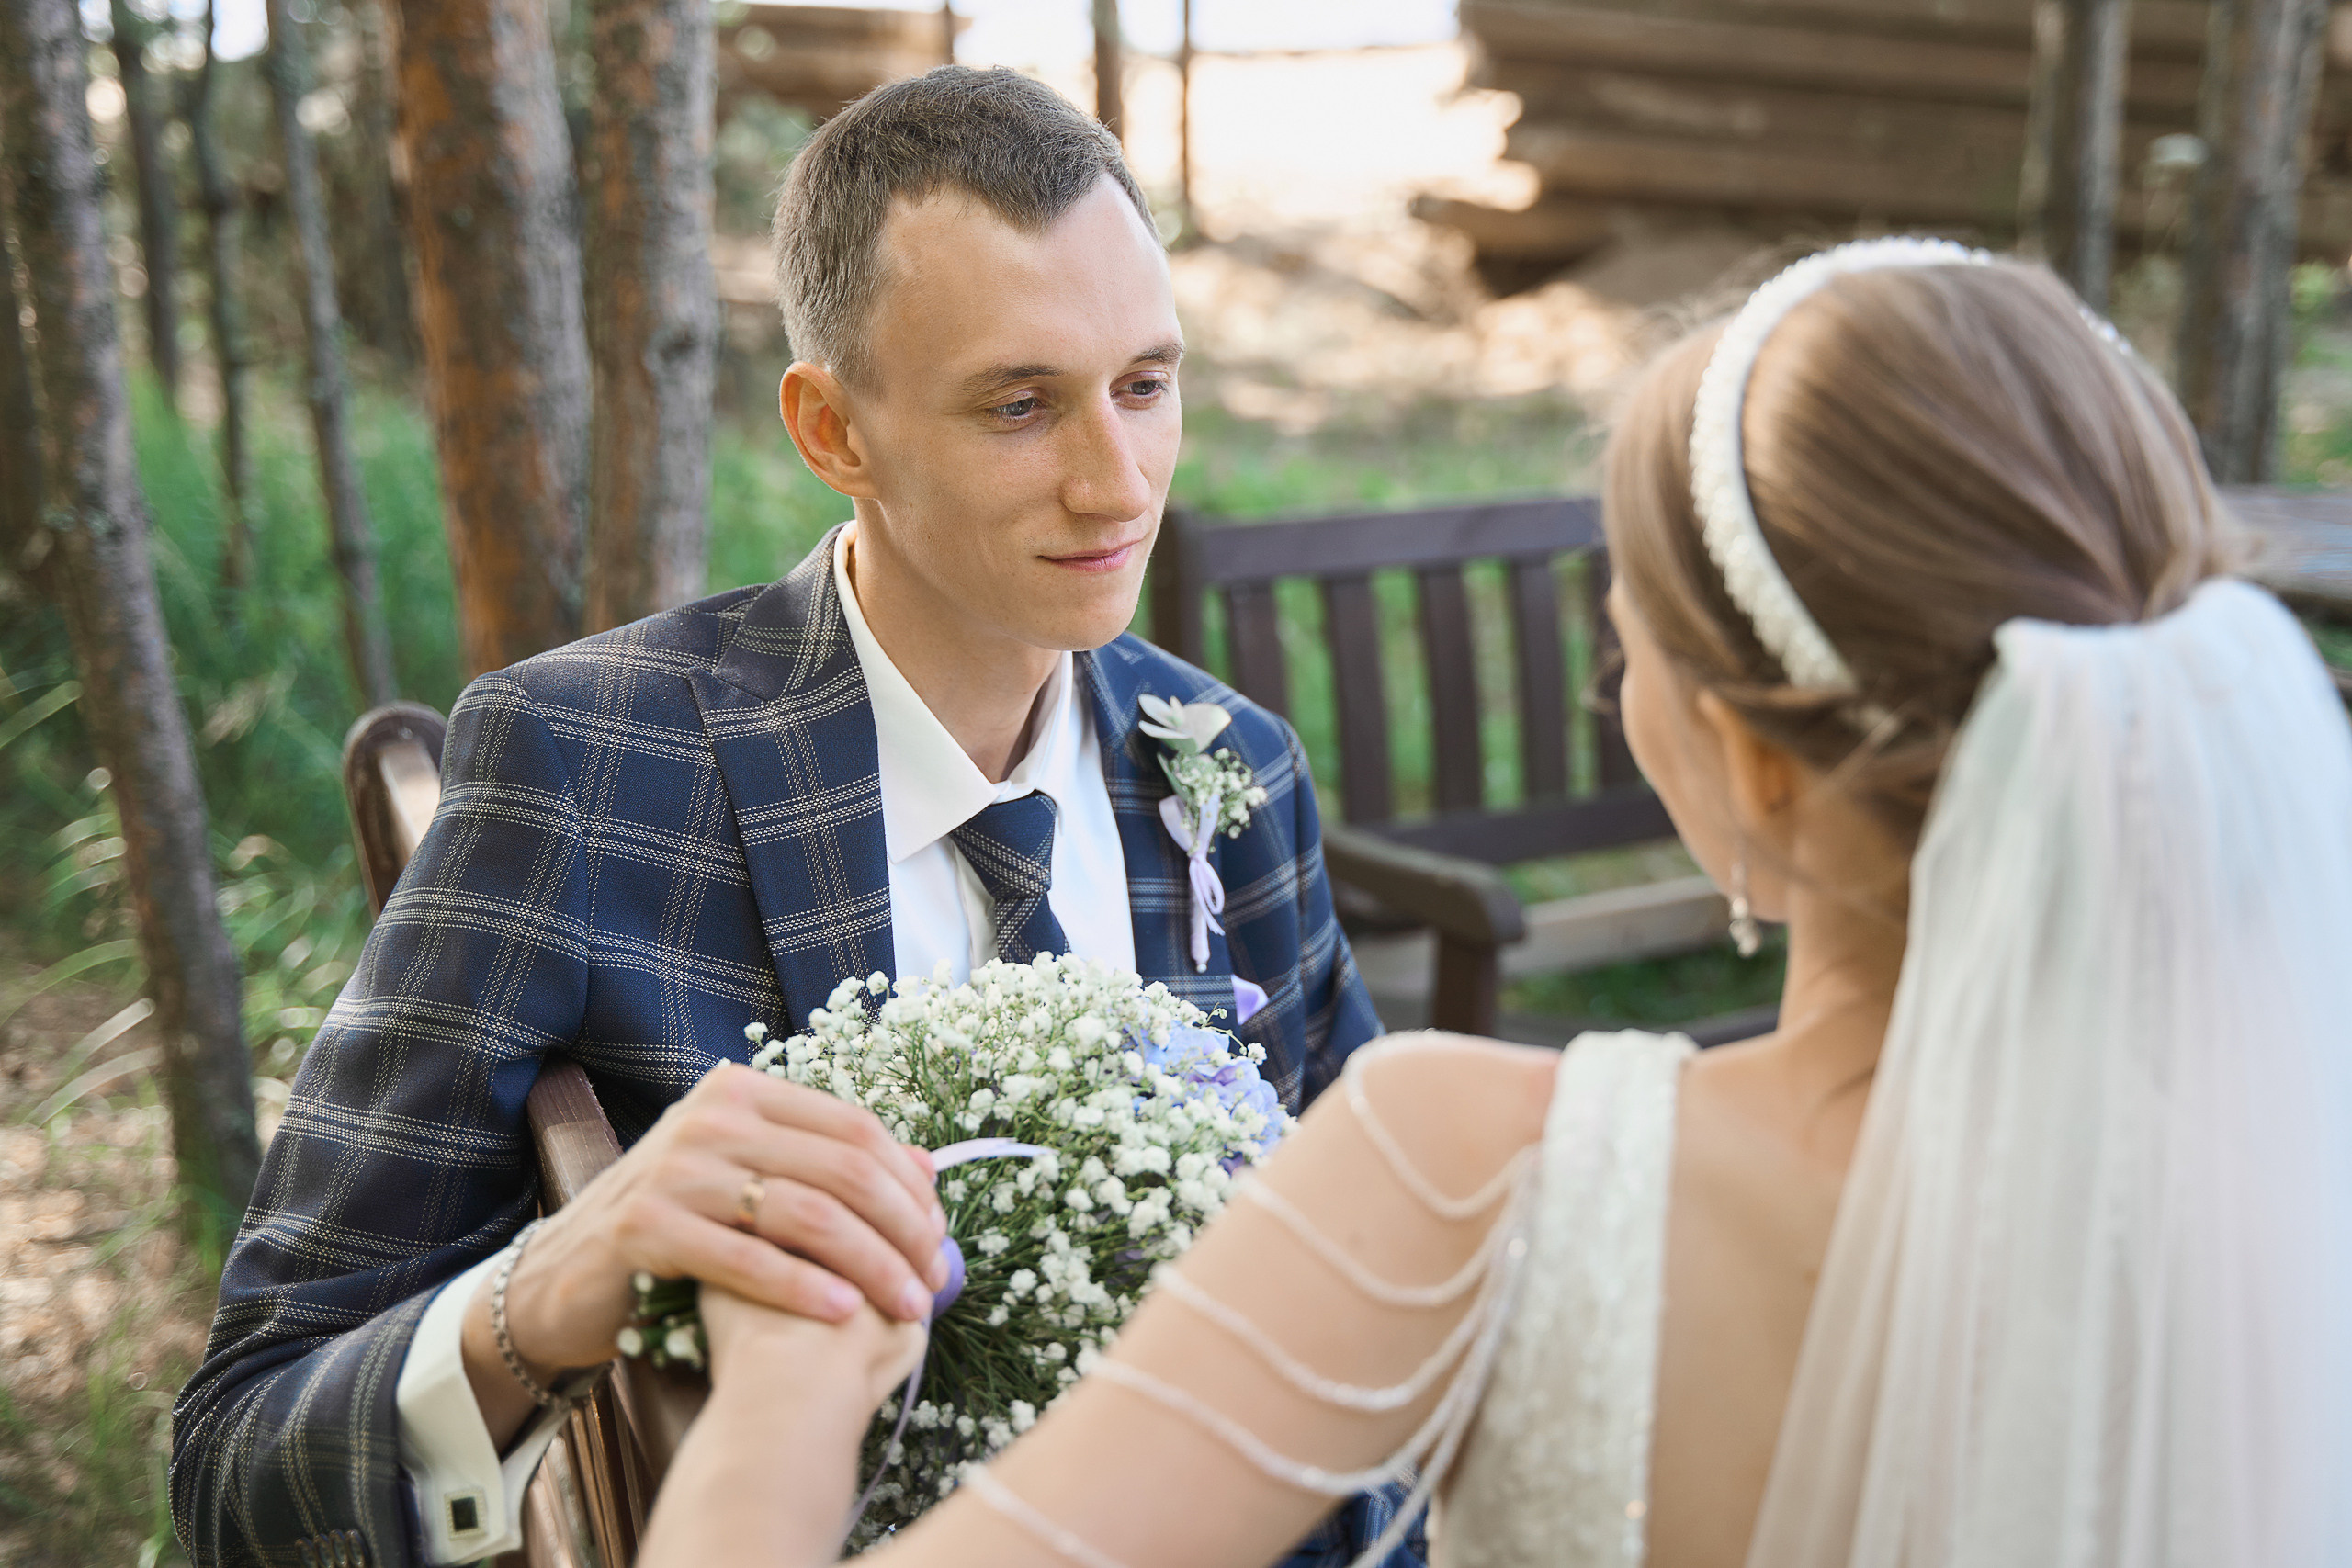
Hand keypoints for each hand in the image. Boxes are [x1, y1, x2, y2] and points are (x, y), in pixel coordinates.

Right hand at [476, 1062, 945, 1407]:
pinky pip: (748, 1258)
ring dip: (870, 1264)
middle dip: (903, 1226)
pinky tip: (844, 1312)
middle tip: (935, 1278)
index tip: (941, 1232)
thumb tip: (926, 1165)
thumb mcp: (749, 1180)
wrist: (564, 1276)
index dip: (908, 1181)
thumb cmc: (674, 1227)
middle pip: (842, 1168)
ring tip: (906, 1305)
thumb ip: (825, 1165)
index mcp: (743, 1093)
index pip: (853, 1127)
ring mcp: (677, 1169)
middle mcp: (712, 1118)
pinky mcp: (647, 1227)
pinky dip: (804, 1286)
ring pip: (808, 1213)